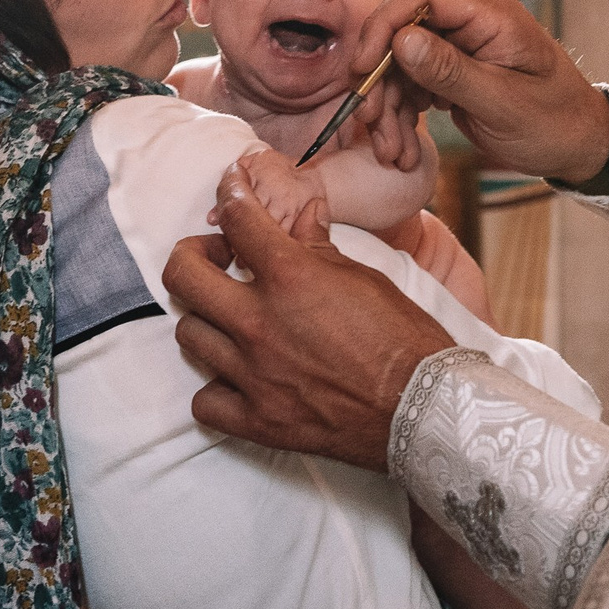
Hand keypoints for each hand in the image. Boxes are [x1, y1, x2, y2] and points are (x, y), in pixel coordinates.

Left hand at [164, 162, 454, 470]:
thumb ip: (319, 246)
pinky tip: (236, 377)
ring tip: (233, 318)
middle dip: (193, 255)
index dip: (230, 192)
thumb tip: (303, 212)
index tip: (231, 187)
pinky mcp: (257, 420)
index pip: (236, 218)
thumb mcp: (364, 277)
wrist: (426, 410)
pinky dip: (215, 387)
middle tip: (218, 258)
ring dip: (207, 319)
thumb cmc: (404, 338)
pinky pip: (204, 400)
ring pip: (189, 334)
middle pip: (182, 275)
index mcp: (290, 276)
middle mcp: (259, 322)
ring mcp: (253, 374)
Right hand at [350, 0, 608, 184]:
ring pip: (400, 64)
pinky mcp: (451, 72)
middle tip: (369, 119)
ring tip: (391, 152)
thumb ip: (451, 71)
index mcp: (490, 14)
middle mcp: (470, 22)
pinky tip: (402, 149)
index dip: (384, 25)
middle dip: (379, 77)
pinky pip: (412, 86)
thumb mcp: (503, 103)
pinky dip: (401, 117)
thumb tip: (401, 40)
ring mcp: (459, 47)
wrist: (580, 146)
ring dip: (388, 107)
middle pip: (400, 29)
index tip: (364, 66)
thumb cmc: (555, 122)